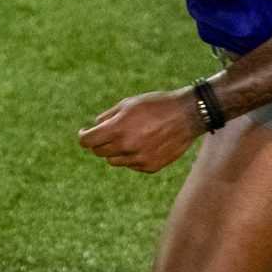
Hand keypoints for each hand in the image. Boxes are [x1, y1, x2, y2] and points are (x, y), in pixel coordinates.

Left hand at [77, 89, 203, 173]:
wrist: (188, 115)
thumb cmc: (156, 105)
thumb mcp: (128, 104)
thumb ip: (108, 117)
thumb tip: (94, 127)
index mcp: (117, 129)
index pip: (87, 141)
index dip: (83, 136)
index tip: (85, 133)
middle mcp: (126, 147)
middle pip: (99, 152)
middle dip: (99, 142)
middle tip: (108, 133)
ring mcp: (139, 159)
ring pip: (114, 161)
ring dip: (116, 151)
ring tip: (130, 137)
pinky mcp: (150, 167)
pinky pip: (131, 165)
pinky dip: (132, 157)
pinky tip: (145, 144)